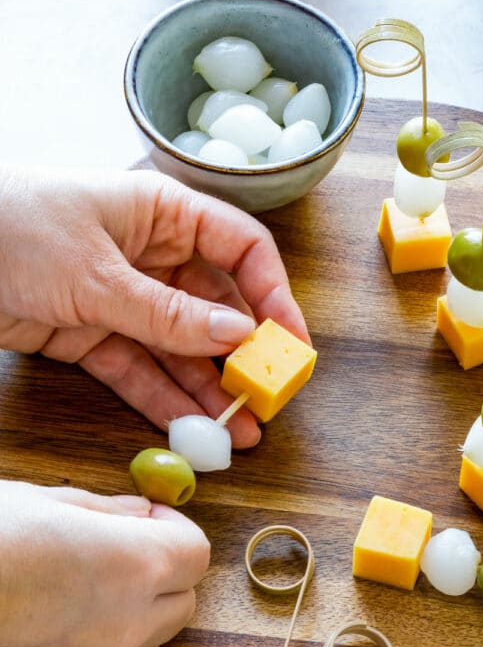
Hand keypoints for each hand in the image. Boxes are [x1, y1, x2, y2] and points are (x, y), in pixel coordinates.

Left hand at [0, 166, 309, 446]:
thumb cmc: (15, 224)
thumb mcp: (97, 273)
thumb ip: (167, 312)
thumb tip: (237, 337)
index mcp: (165, 213)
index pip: (243, 249)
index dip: (274, 295)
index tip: (291, 344)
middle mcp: (152, 254)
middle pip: (215, 307)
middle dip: (242, 357)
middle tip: (266, 401)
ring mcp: (123, 296)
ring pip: (179, 348)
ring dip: (207, 389)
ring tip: (240, 433)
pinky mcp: (91, 333)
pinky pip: (138, 369)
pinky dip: (162, 399)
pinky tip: (192, 428)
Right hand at [0, 480, 209, 646]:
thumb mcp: (41, 501)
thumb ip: (102, 510)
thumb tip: (137, 512)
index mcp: (131, 566)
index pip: (195, 553)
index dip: (176, 529)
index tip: (149, 517)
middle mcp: (122, 623)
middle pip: (183, 602)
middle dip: (166, 570)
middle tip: (127, 544)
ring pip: (151, 640)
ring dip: (143, 609)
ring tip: (95, 578)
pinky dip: (106, 638)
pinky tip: (64, 612)